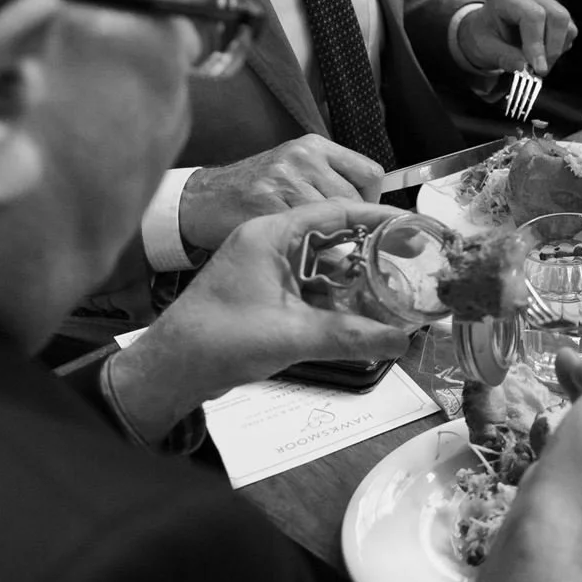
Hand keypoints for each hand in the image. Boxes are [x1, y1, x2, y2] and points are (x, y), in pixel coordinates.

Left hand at [113, 200, 413, 422]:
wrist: (170, 370)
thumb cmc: (214, 340)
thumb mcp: (293, 336)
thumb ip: (352, 337)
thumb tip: (399, 340)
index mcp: (270, 234)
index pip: (335, 210)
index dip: (378, 215)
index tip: (412, 225)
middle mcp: (269, 243)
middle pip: (334, 235)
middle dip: (372, 248)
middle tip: (410, 259)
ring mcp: (266, 268)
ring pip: (324, 263)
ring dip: (356, 276)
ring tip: (393, 287)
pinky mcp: (266, 292)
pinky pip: (311, 285)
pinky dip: (337, 296)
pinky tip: (361, 313)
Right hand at [181, 134, 385, 252]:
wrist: (202, 199)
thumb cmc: (255, 190)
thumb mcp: (296, 170)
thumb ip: (332, 182)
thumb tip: (377, 213)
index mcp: (314, 146)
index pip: (370, 173)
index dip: (371, 201)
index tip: (360, 218)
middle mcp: (302, 157)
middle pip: (353, 200)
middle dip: (350, 225)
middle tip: (337, 240)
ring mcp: (283, 178)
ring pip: (332, 218)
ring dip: (330, 239)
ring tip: (314, 244)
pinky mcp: (266, 202)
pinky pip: (305, 232)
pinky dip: (309, 247)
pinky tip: (296, 248)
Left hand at [456, 0, 576, 76]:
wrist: (486, 30)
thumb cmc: (484, 35)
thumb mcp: (485, 49)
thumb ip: (504, 58)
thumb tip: (525, 68)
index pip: (533, 15)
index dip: (538, 43)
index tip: (537, 67)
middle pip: (556, 16)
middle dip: (552, 48)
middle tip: (540, 70)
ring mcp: (545, 0)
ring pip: (566, 23)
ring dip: (557, 49)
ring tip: (539, 64)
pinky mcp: (555, 12)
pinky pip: (569, 30)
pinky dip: (560, 47)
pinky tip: (544, 54)